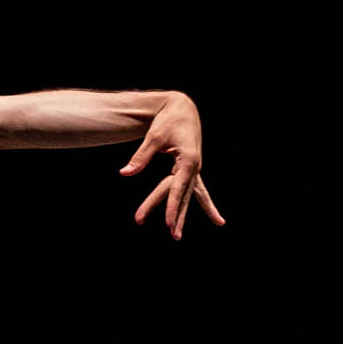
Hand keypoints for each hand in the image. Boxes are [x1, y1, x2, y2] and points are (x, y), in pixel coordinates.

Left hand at [119, 93, 225, 239]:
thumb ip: (141, 157)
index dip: (170, 207)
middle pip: (182, 195)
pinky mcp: (191, 169)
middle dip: (175, 215)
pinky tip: (217, 219)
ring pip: (191, 196)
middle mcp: (195, 167)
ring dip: (187, 214)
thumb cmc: (168, 120)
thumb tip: (125, 173)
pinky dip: (205, 204)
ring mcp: (194, 169)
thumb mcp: (154, 137)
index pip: (177, 189)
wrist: (181, 107)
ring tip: (199, 230)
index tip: (167, 223)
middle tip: (172, 236)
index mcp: (188, 160)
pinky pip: (196, 190)